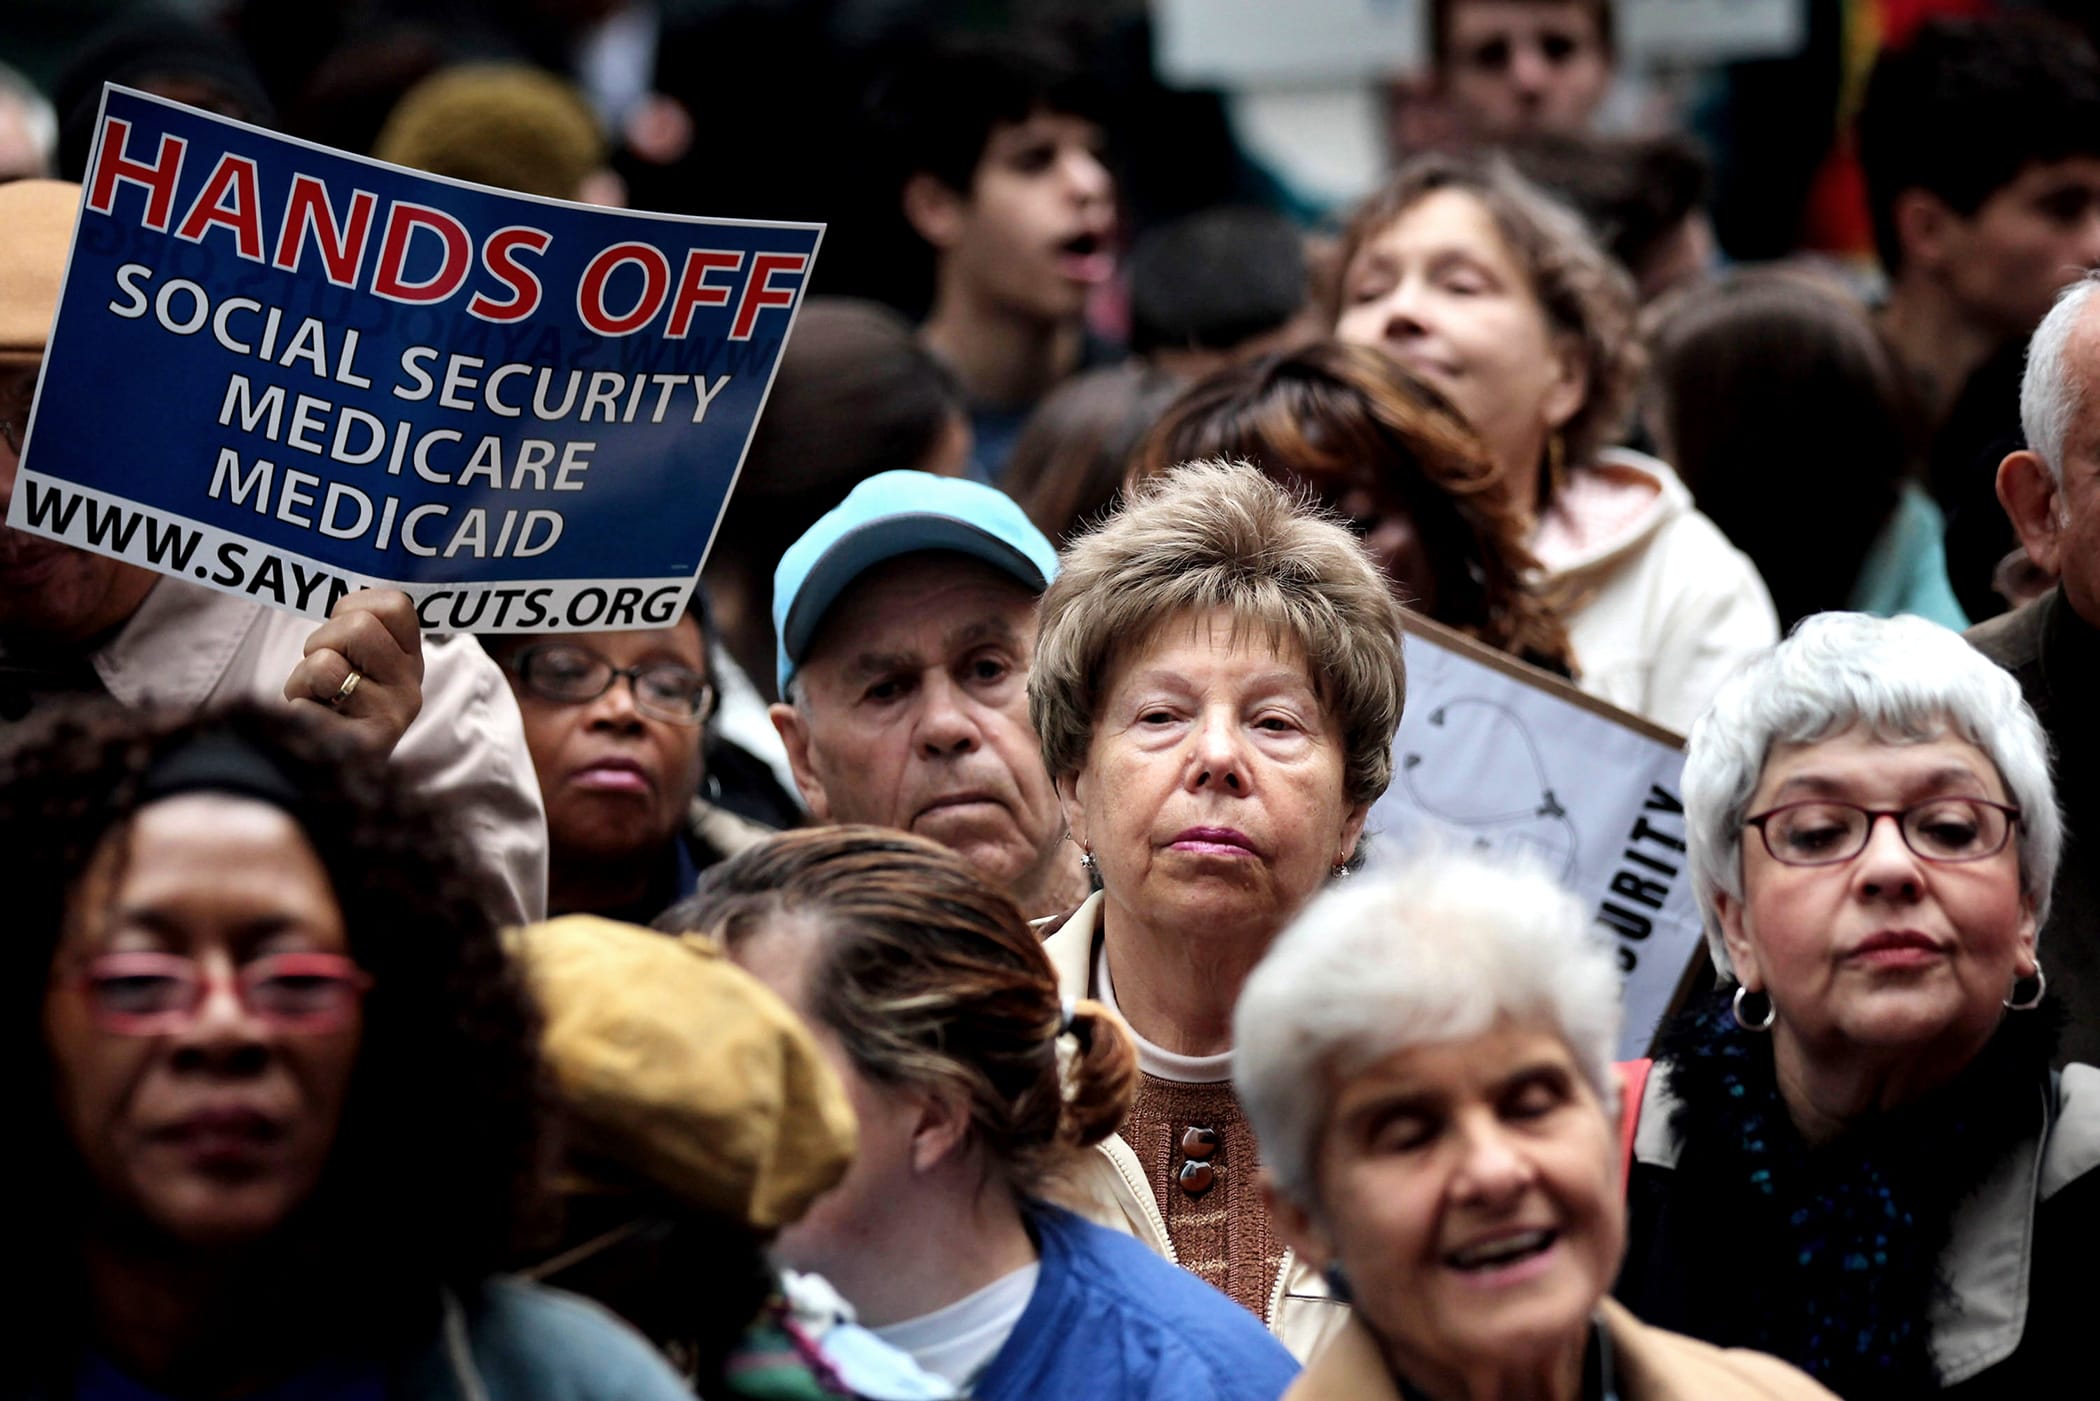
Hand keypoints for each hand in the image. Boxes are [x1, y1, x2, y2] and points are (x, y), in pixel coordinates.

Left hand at [284, 589, 423, 755]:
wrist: (329, 774)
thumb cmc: (334, 711)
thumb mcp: (359, 668)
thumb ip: (359, 633)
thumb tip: (344, 603)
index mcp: (410, 662)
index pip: (395, 605)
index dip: (354, 608)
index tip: (344, 638)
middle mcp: (410, 688)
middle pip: (359, 626)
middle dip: (322, 642)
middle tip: (325, 675)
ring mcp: (390, 716)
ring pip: (327, 662)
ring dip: (304, 677)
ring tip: (318, 700)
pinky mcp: (362, 744)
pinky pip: (308, 700)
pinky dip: (297, 705)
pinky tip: (314, 722)